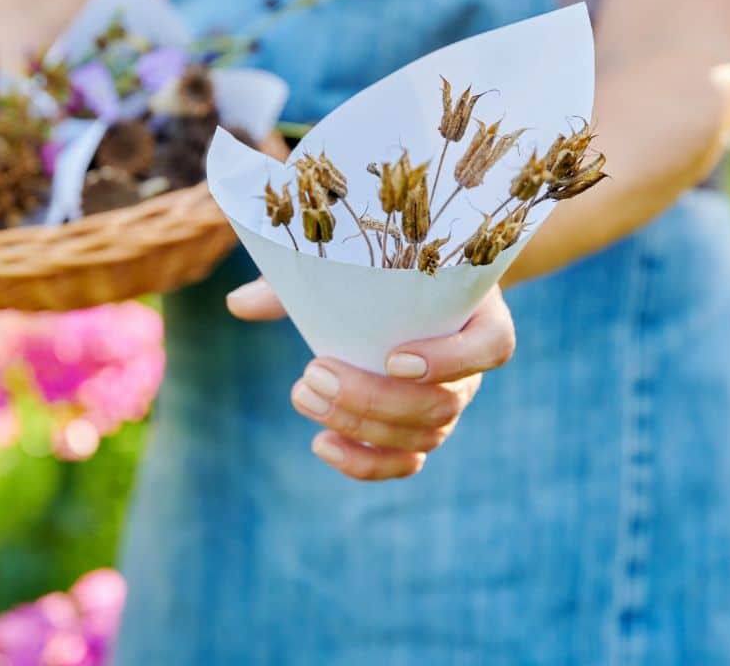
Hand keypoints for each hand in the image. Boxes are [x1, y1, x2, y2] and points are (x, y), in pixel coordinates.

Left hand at [227, 279, 514, 479]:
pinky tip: (320, 444)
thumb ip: (305, 280)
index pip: (492, 348)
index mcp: (478, 315)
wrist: (408, 290)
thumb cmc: (384, 272)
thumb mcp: (359, 266)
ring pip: (423, 436)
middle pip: (443, 403)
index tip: (393, 358)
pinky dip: (364, 464)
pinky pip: (406, 464)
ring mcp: (450, 405)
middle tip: (313, 372)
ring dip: (359, 425)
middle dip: (373, 399)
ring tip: (302, 393)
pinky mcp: (422, 434)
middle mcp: (471, 369)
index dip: (451, 361)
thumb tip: (236, 304)